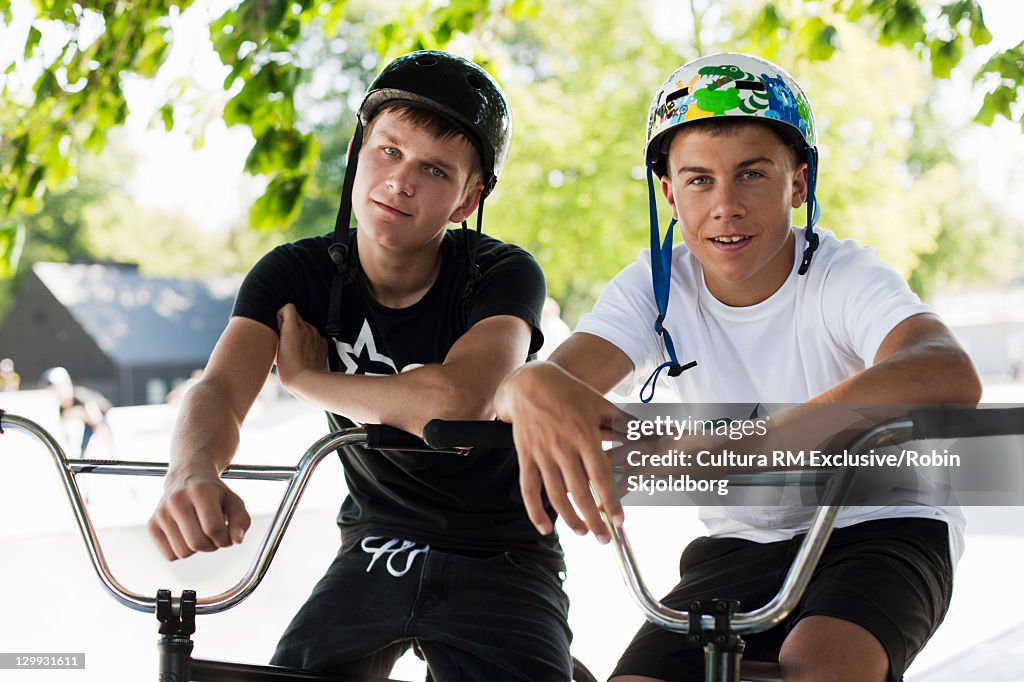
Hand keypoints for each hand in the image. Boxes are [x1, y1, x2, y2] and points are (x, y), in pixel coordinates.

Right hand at [147, 471, 250, 560]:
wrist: (187, 476)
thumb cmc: (214, 492)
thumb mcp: (233, 501)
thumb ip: (241, 520)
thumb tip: (237, 541)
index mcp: (200, 491)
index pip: (214, 528)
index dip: (225, 538)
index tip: (226, 534)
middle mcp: (176, 500)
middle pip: (197, 543)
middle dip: (212, 545)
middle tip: (215, 535)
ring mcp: (161, 513)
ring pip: (183, 552)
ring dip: (198, 550)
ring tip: (201, 533)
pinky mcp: (152, 525)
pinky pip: (170, 555)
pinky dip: (182, 552)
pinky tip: (187, 536)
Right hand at [275, 303, 327, 391]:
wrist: (304, 380)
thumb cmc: (287, 367)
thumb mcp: (273, 347)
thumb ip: (276, 332)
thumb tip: (278, 325)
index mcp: (293, 326)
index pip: (289, 308)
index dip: (282, 317)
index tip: (280, 328)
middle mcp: (307, 328)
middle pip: (298, 318)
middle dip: (291, 326)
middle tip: (286, 340)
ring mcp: (316, 336)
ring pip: (307, 328)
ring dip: (301, 334)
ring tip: (295, 349)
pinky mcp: (323, 344)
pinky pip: (316, 337)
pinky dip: (310, 342)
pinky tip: (304, 353)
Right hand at [495, 362, 631, 542]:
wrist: (529, 382)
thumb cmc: (569, 393)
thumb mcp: (600, 404)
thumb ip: (626, 423)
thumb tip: (656, 431)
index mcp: (584, 434)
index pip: (600, 474)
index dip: (610, 500)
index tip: (618, 520)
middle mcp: (562, 446)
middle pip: (579, 492)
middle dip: (592, 519)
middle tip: (604, 538)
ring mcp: (541, 453)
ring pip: (555, 494)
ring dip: (569, 518)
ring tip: (583, 533)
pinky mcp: (525, 456)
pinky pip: (528, 489)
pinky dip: (534, 511)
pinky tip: (544, 528)